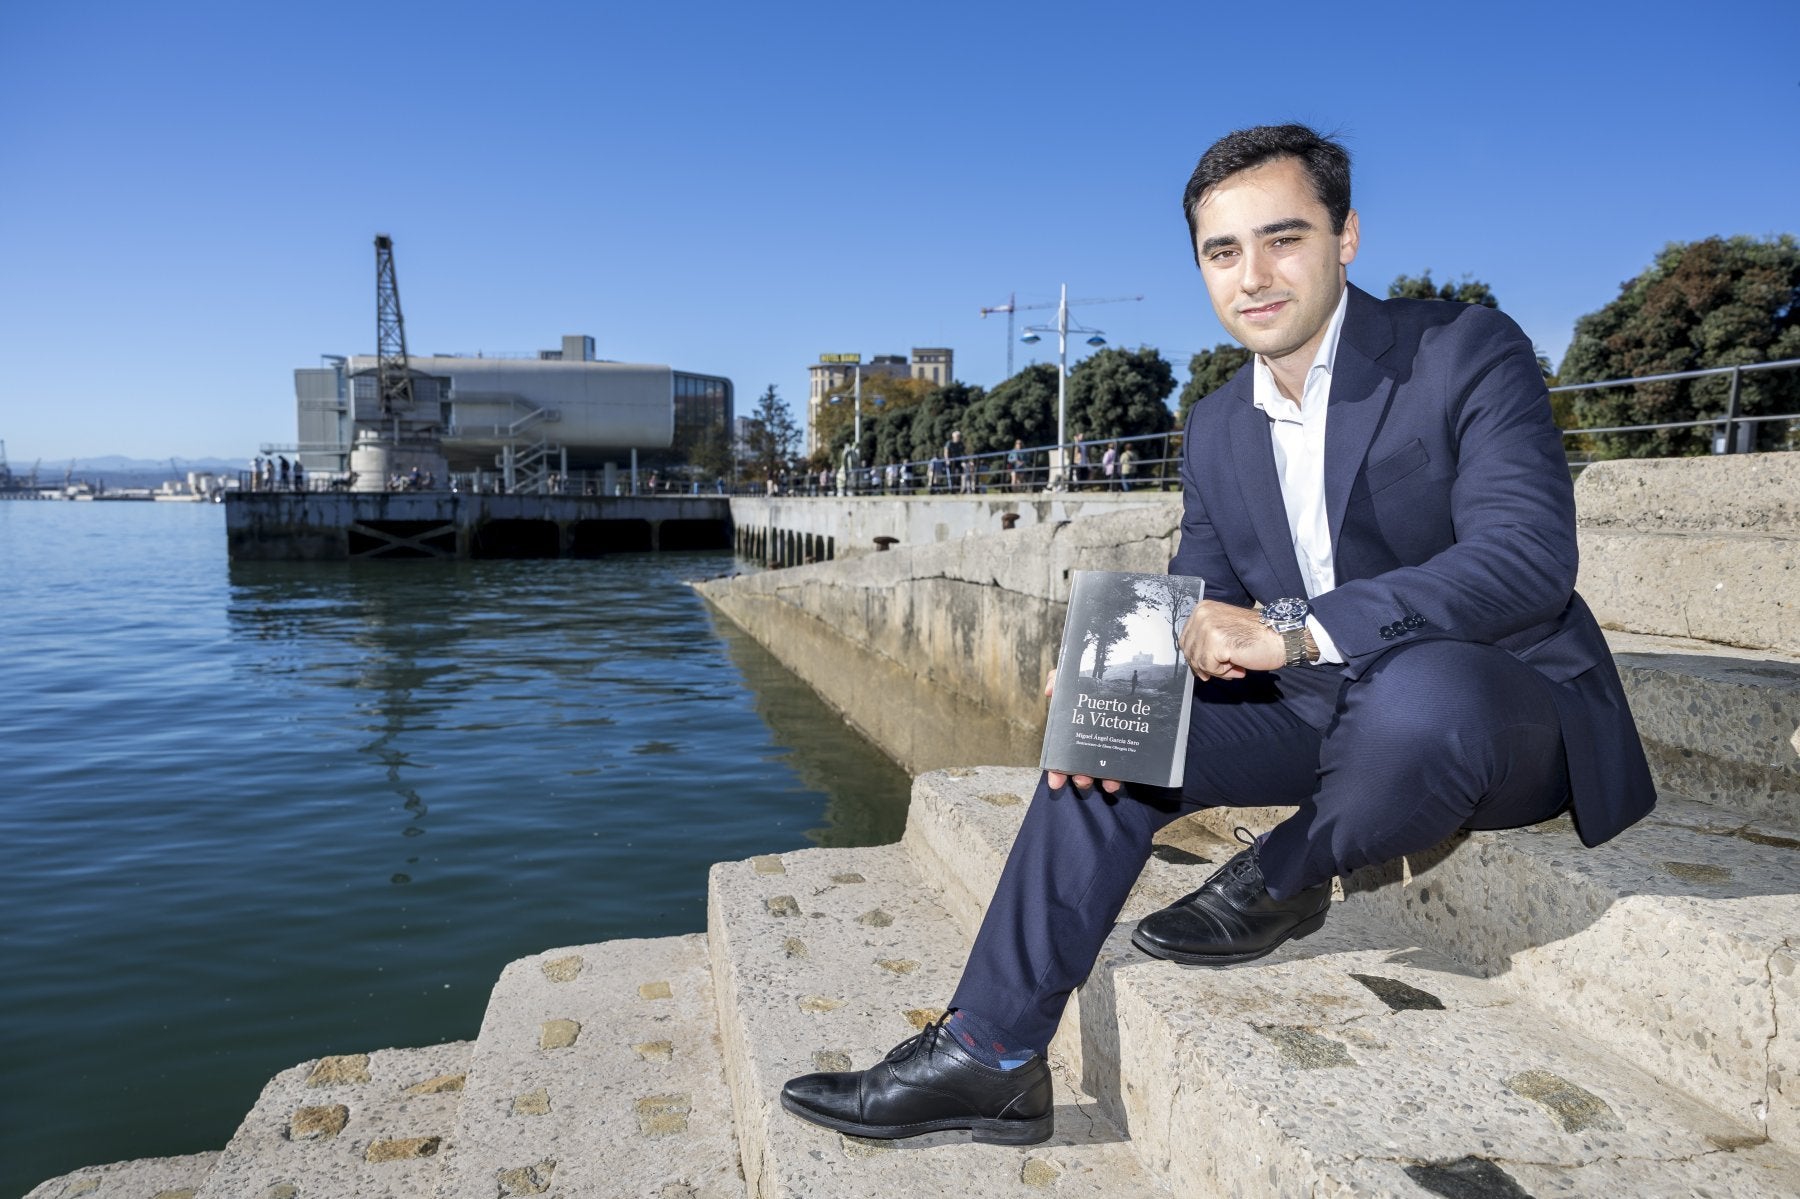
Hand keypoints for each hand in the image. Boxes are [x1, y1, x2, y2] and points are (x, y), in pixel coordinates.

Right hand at [1042, 667, 1122, 793]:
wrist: (1123, 675)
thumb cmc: (1093, 681)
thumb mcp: (1074, 677)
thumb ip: (1058, 679)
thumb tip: (1050, 691)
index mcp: (1073, 733)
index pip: (1061, 757)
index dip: (1057, 772)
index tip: (1055, 782)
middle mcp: (1089, 746)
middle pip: (1081, 769)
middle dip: (1080, 779)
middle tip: (1082, 780)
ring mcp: (1108, 749)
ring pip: (1103, 772)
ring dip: (1104, 780)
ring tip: (1109, 784)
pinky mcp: (1127, 749)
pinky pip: (1123, 766)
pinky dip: (1122, 775)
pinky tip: (1121, 778)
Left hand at [1181, 600, 1284, 680]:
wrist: (1281, 637)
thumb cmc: (1257, 636)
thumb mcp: (1225, 630)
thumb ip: (1207, 641)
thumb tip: (1195, 664)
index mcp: (1203, 609)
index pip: (1185, 640)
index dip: (1197, 657)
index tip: (1210, 666)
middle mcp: (1202, 614)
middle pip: (1189, 652)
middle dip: (1206, 666)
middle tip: (1228, 668)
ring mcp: (1208, 626)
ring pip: (1198, 661)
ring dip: (1218, 670)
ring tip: (1236, 665)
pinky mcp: (1216, 641)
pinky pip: (1209, 667)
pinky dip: (1224, 672)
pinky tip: (1239, 665)